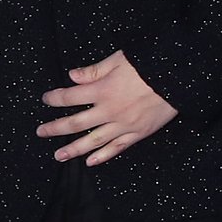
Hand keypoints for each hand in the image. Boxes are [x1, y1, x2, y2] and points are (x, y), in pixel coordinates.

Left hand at [38, 50, 177, 165]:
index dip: (55, 98)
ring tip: (58, 155)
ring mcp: (123, 125)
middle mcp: (109, 111)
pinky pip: (117, 148)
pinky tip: (90, 162)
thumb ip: (94, 70)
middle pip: (76, 123)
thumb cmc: (149, 65)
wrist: (180, 78)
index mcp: (102, 90)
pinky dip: (103, 156)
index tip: (46, 99)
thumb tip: (72, 77)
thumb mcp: (119, 60)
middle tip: (41, 132)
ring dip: (74, 149)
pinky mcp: (138, 133)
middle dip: (56, 128)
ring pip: (93, 141)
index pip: (70, 96)